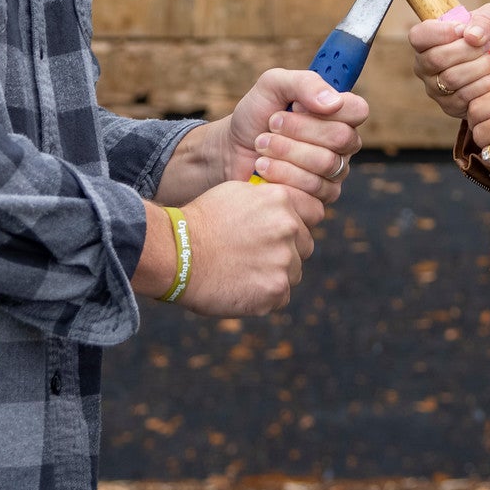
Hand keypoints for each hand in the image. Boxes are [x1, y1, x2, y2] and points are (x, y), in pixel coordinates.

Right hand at [175, 178, 322, 315]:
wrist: (176, 254)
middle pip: (304, 245)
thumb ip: (269, 200)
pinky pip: (280, 297)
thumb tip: (288, 208)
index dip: (299, 223)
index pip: (314, 213)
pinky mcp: (275, 290)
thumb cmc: (201, 222)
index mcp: (281, 201)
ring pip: (293, 273)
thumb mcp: (237, 193)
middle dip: (286, 251)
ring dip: (275, 275)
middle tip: (255, 256)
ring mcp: (284, 261)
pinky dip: (264, 296)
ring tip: (242, 272)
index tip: (283, 232)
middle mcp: (288, 228)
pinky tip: (239, 287)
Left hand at [223, 68, 368, 202]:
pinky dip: (281, 174)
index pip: (358, 110)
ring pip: (325, 163)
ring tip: (261, 145)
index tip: (296, 105)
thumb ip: (304, 83)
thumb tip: (333, 102)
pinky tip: (263, 167)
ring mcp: (334, 173)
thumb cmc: (255, 115)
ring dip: (285, 151)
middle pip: (341, 138)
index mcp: (338, 113)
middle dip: (298, 130)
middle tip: (271, 124)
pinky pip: (312, 188)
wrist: (230, 150)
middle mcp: (342, 144)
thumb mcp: (273, 85)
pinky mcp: (319, 198)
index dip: (328, 108)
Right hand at [408, 3, 489, 119]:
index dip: (440, 32)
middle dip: (468, 51)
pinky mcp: (450, 106)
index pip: (418, 36)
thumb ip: (485, 18)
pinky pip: (464, 97)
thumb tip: (471, 35)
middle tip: (489, 47)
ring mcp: (435, 88)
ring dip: (481, 67)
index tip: (464, 30)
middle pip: (436, 58)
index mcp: (428, 41)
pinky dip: (487, 84)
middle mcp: (425, 65)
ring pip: (451, 78)